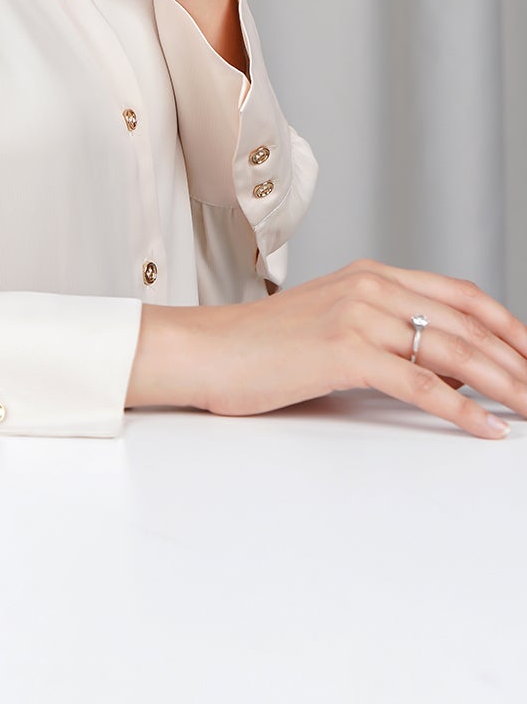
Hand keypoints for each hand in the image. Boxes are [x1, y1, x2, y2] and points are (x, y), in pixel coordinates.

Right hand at [127, 258, 526, 439]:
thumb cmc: (263, 346)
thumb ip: (390, 336)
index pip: (460, 294)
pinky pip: (420, 384)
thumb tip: (450, 367)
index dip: (508, 324)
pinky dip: (461, 409)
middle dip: (516, 360)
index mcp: (373, 275)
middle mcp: (372, 286)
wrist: (207, 350)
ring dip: (503, 386)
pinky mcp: (344, 351)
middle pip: (466, 322)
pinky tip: (487, 428)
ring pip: (452, 351)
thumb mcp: (335, 325)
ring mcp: (358, 314)